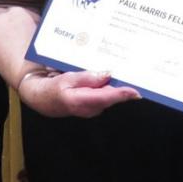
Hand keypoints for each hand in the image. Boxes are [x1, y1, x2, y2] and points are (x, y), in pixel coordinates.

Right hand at [18, 69, 140, 117]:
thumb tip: (107, 74)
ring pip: (110, 96)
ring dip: (119, 86)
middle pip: (112, 97)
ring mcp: (93, 108)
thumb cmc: (53, 88)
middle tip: (140, 76)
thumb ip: (87, 77)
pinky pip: (105, 95)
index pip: (106, 98)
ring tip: (130, 73)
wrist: (42, 99)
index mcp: (81, 101)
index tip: (136, 91)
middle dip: (125, 87)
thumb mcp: (66, 78)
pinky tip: (115, 77)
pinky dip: (111, 87)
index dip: (122, 94)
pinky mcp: (94, 105)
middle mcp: (90, 108)